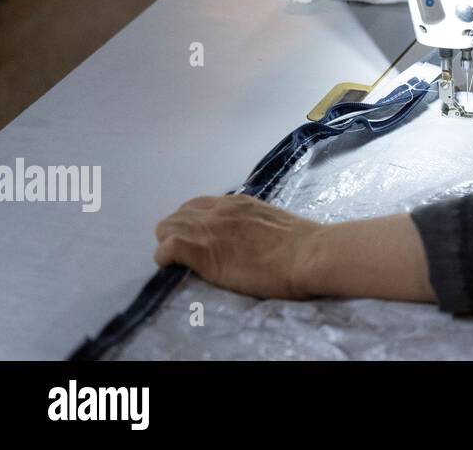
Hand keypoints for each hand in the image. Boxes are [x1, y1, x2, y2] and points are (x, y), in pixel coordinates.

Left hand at [155, 195, 436, 301]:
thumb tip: (250, 237)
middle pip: (177, 216)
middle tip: (190, 255)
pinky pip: (166, 249)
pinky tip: (176, 269)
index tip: (202, 240)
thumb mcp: (273, 222)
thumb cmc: (301, 244)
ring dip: (170, 246)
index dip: (194, 224)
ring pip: (167, 229)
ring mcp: (209, 229)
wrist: (307, 254)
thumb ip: (254, 223)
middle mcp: (218, 210)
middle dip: (178, 234)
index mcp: (237, 203)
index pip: (198, 206)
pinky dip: (166, 259)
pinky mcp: (201, 251)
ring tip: (182, 264)